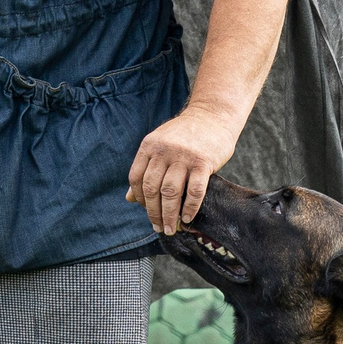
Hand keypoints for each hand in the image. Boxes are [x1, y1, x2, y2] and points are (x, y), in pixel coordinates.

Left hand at [128, 103, 245, 234]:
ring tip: (170, 228)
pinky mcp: (203, 162)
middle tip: (158, 227)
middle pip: (152, 188)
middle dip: (153, 212)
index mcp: (149, 146)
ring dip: (169, 215)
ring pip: (170, 192)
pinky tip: (187, 218)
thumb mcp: (159, 146)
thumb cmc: (185, 135)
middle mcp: (163, 150)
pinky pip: (194, 191)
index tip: (146, 210)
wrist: (213, 115)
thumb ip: (146, 169)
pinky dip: (189, 208)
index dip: (139, 198)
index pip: (136, 178)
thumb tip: (129, 198)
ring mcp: (183, 156)